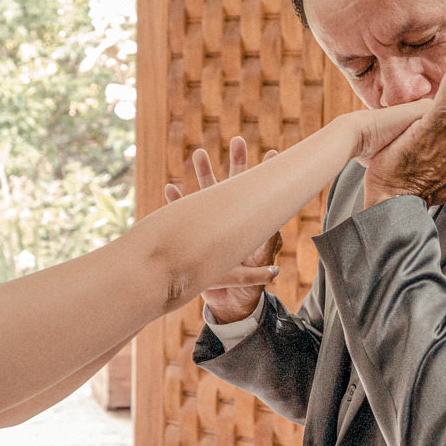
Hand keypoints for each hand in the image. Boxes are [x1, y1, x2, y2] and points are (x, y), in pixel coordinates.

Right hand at [164, 136, 281, 323]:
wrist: (223, 304)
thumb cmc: (242, 290)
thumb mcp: (250, 277)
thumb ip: (259, 267)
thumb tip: (275, 264)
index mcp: (249, 227)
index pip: (260, 198)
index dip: (266, 177)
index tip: (273, 155)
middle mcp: (230, 221)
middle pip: (234, 187)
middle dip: (237, 163)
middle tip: (239, 141)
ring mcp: (210, 225)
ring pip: (207, 193)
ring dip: (204, 173)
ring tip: (200, 153)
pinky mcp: (193, 235)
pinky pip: (182, 214)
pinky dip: (176, 202)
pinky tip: (170, 188)